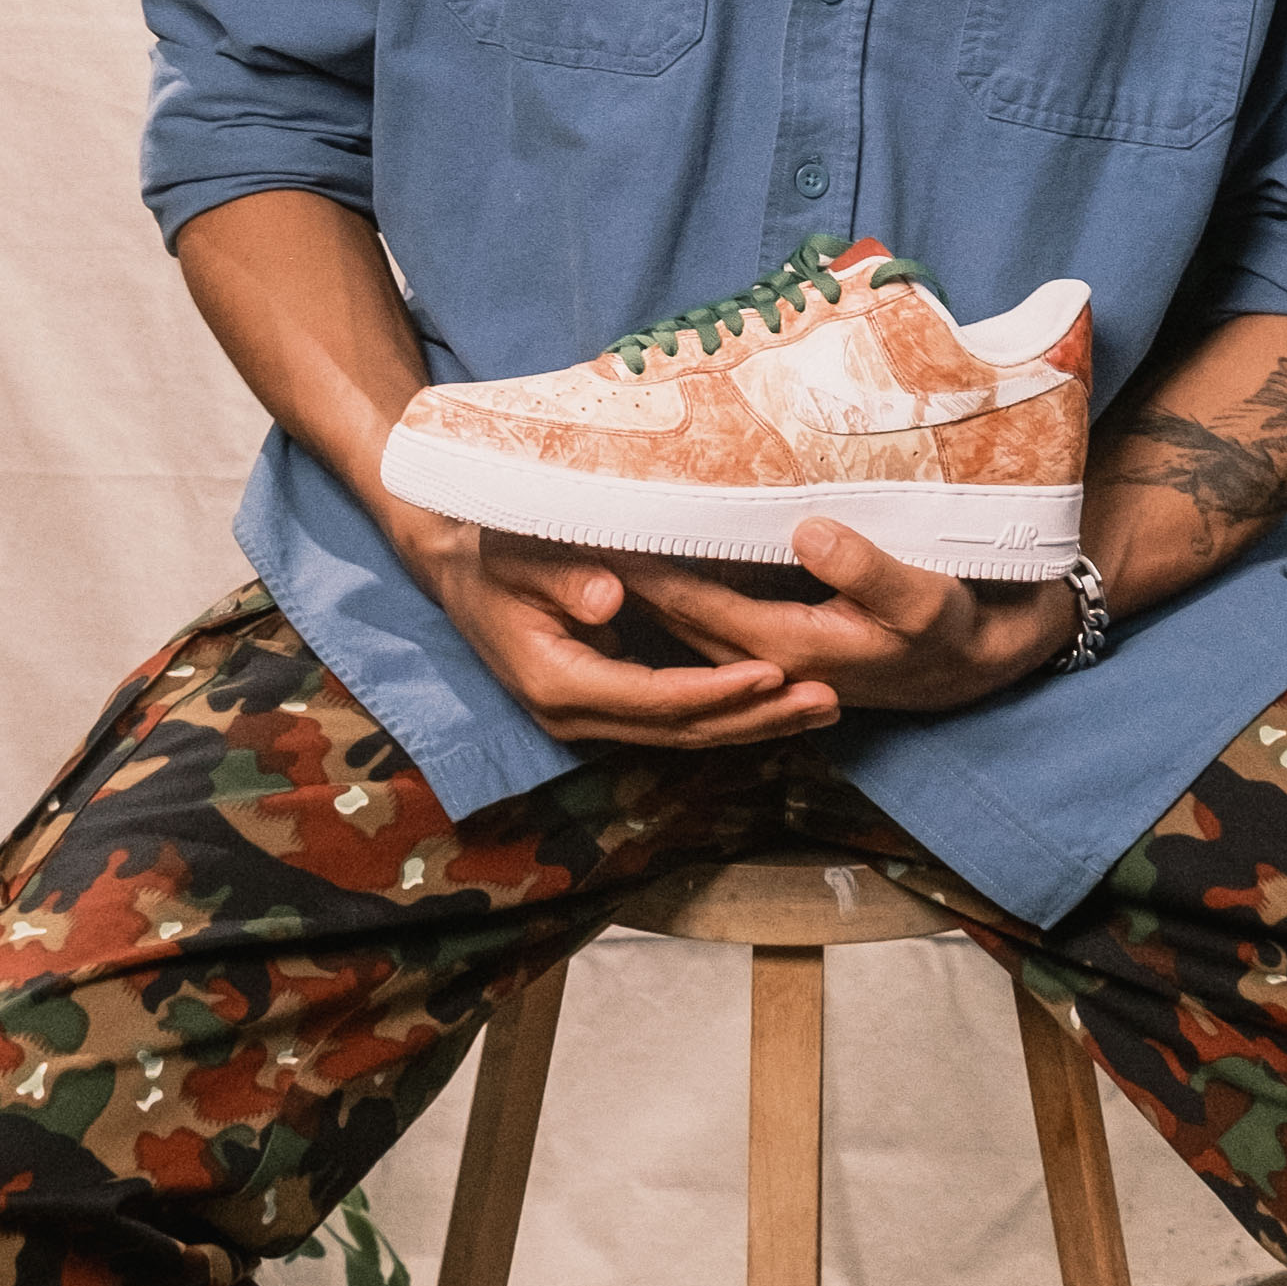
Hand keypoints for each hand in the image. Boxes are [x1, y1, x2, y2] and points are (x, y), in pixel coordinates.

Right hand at [392, 507, 844, 751]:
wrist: (458, 569)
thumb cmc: (492, 551)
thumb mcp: (518, 552)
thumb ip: (561, 575)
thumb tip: (608, 598)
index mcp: (557, 682)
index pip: (655, 698)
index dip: (718, 691)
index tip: (776, 673)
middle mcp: (575, 715)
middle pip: (682, 731)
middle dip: (758, 719)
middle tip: (828, 701)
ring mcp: (590, 718)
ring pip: (685, 735)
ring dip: (757, 724)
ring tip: (825, 708)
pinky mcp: (606, 707)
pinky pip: (676, 721)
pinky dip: (731, 714)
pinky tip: (781, 702)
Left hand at [606, 520, 1075, 721]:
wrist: (976, 664)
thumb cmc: (953, 627)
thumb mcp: (926, 598)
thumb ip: (866, 568)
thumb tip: (808, 532)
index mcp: (786, 646)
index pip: (693, 602)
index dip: (645, 561)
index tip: (601, 516)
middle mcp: (762, 659)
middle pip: (670, 616)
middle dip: (625, 572)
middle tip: (572, 514)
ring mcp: (762, 658)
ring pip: (680, 621)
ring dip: (640, 581)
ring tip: (592, 525)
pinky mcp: (769, 645)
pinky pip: (702, 618)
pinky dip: (671, 587)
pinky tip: (648, 549)